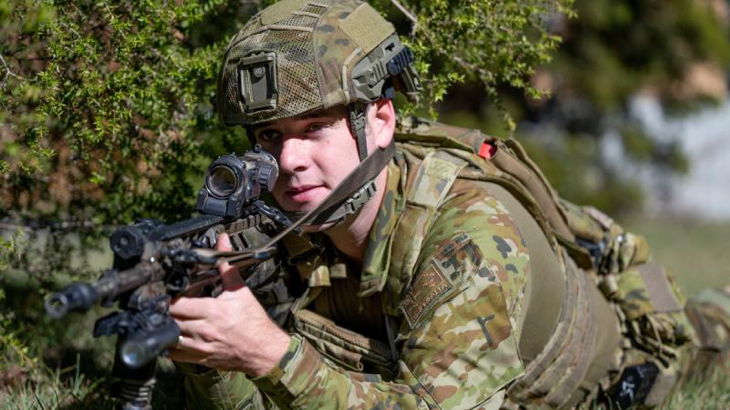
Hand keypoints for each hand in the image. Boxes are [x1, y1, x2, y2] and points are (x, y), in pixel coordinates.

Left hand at [168, 233, 290, 376]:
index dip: (170, 298)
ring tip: (170, 319)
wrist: (264, 350)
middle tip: (167, 304)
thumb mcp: (240, 291)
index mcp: (213, 312)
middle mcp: (203, 331)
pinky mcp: (200, 359)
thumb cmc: (254, 322)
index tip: (171, 293)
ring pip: (169, 338)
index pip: (177, 305)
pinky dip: (171, 346)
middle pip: (170, 320)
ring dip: (167, 328)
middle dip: (166, 311)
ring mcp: (200, 347)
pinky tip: (175, 335)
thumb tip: (222, 243)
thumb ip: (226, 266)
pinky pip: (175, 355)